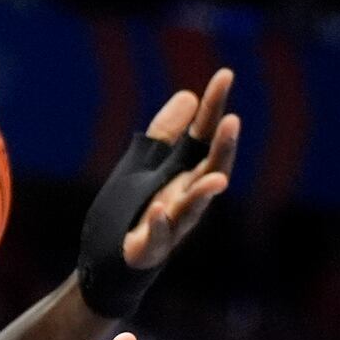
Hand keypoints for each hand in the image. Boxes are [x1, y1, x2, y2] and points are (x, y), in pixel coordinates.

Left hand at [122, 68, 239, 268]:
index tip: (225, 74)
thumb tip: (188, 95)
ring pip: (191, 209)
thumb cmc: (130, 214)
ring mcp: (168, 226)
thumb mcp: (142, 166)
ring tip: (217, 178)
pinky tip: (158, 211)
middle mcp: (183, 198)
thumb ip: (164, 134)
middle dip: (222, 149)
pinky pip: (156, 239)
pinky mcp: (147, 251)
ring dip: (203, 193)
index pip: (203, 136)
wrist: (107, 265)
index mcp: (182, 175)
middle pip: (209, 171)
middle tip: (232, 121)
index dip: (214, 107)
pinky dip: (158, 226)